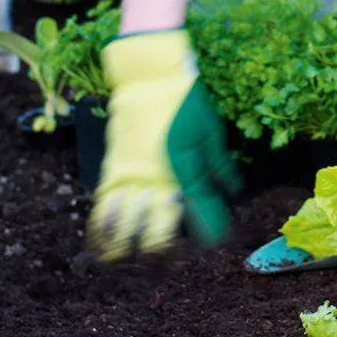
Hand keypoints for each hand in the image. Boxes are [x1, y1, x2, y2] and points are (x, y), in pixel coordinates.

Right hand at [88, 30, 240, 260]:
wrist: (146, 72)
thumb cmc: (184, 98)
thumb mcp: (212, 130)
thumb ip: (220, 165)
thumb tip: (233, 191)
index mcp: (183, 170)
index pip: (198, 217)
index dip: (209, 235)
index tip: (216, 242)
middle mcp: (153, 181)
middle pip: (156, 236)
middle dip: (167, 256)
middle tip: (177, 259)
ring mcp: (128, 176)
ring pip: (121, 230)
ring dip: (128, 252)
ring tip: (135, 264)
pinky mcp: (111, 168)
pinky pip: (104, 208)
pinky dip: (106, 230)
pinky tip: (109, 245)